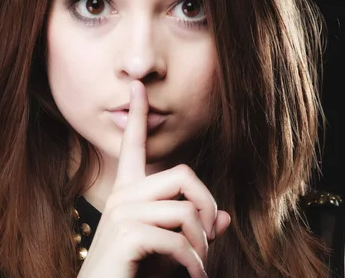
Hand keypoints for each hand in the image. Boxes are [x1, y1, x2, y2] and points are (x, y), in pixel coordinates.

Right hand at [77, 81, 230, 277]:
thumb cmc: (134, 276)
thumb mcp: (170, 250)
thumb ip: (195, 231)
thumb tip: (224, 217)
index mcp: (128, 194)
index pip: (132, 146)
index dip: (136, 114)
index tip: (137, 85)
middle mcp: (121, 197)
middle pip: (183, 174)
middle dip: (207, 205)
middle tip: (210, 239)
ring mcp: (121, 214)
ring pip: (185, 211)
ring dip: (202, 245)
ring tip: (200, 267)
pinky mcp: (126, 235)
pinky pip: (178, 239)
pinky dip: (194, 263)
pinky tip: (194, 276)